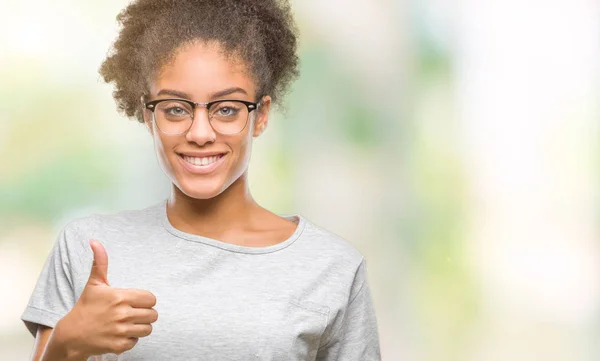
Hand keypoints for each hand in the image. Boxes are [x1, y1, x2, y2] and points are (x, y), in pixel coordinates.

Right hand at [54, 240, 157, 357]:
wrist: (72, 335)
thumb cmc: (86, 306)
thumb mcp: (94, 284)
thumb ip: (100, 262)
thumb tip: (94, 241)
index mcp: (120, 297)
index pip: (151, 299)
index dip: (145, 300)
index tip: (135, 301)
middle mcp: (122, 314)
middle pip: (153, 314)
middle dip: (145, 313)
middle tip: (132, 313)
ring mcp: (121, 331)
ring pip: (148, 329)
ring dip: (140, 326)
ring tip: (128, 323)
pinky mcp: (119, 346)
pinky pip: (137, 341)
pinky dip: (131, 339)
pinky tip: (120, 333)